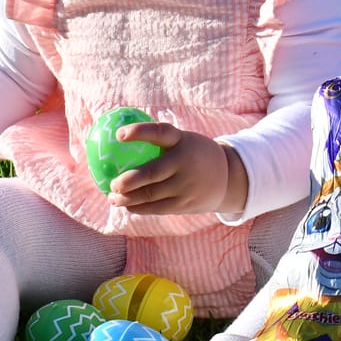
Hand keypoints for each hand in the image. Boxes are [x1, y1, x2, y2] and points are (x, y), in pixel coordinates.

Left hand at [108, 121, 248, 215]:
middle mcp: (184, 162)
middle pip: (152, 173)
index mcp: (182, 141)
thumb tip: (117, 138)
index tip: (119, 135)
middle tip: (113, 183)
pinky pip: (156, 208)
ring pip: (150, 195)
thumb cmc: (194, 155)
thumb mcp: (183, 141)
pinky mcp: (185, 204)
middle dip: (129, 180)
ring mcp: (186, 185)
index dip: (139, 132)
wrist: (228, 178)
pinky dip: (139, 207)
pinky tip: (127, 205)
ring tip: (113, 197)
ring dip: (127, 198)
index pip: (160, 132)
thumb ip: (159, 140)